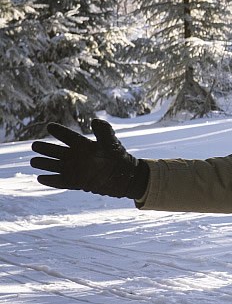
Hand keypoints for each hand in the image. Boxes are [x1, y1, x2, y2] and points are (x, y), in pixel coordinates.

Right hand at [31, 120, 149, 199]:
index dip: (59, 131)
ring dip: (44, 164)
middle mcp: (77, 157)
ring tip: (34, 161)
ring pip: (55, 166)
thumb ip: (104, 131)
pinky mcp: (77, 183)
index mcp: (83, 145)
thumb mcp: (111, 143)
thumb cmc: (118, 158)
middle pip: (56, 151)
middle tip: (35, 145)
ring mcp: (75, 170)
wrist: (126, 178)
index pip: (68, 136)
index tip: (49, 126)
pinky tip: (41, 178)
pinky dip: (51, 181)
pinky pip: (61, 181)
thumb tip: (95, 121)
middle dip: (45, 148)